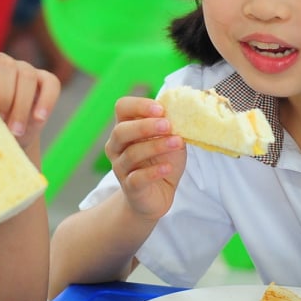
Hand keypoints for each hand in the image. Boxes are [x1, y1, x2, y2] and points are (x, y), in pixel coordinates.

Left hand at [0, 52, 60, 154]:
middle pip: (5, 67)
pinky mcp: (44, 79)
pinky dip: (46, 101)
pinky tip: (39, 119)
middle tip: (2, 123)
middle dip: (5, 98)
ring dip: (22, 106)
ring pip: (27, 75)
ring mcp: (23, 68)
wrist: (6, 133)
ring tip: (16, 130)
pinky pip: (51, 83)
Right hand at [103, 96, 184, 220]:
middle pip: (121, 131)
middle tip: (168, 125)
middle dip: (145, 126)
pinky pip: (137, 178)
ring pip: (132, 154)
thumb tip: (182, 110)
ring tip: (177, 143)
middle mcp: (117, 147)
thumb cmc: (162, 161)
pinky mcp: (130, 187)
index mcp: (125, 128)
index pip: (122, 107)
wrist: (157, 195)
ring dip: (156, 146)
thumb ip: (171, 125)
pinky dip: (154, 172)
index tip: (161, 109)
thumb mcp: (169, 139)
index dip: (139, 105)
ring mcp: (121, 168)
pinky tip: (168, 168)